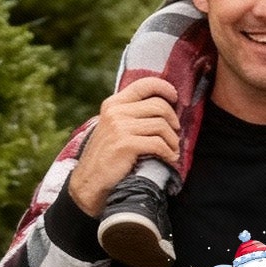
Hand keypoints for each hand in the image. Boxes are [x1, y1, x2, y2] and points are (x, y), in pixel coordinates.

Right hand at [65, 77, 180, 214]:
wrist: (89, 182)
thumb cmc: (107, 157)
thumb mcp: (114, 127)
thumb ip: (131, 114)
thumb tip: (163, 107)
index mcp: (114, 104)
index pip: (144, 84)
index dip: (165, 88)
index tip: (175, 97)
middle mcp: (116, 111)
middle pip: (159, 105)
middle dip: (173, 121)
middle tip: (175, 134)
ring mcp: (120, 127)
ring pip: (161, 125)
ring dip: (173, 140)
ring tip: (173, 149)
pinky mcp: (126, 144)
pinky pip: (158, 143)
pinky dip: (169, 152)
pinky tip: (170, 158)